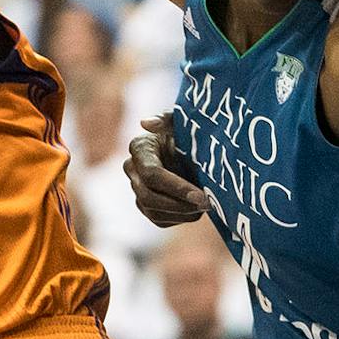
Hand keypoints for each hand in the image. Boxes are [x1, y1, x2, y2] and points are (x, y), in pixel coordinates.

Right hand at [123, 111, 207, 225]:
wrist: (193, 147)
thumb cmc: (188, 131)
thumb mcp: (182, 122)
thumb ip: (167, 119)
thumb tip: (145, 123)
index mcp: (139, 147)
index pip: (152, 174)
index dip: (176, 187)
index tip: (200, 194)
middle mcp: (132, 169)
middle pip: (148, 197)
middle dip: (179, 204)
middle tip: (206, 204)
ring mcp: (136, 188)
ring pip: (153, 211)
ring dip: (182, 213)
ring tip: (205, 207)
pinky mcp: (145, 205)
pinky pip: (159, 220)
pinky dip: (180, 218)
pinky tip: (196, 210)